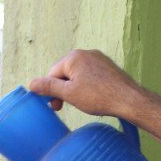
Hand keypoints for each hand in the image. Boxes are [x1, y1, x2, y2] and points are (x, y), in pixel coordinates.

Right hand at [29, 49, 145, 117]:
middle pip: (66, 73)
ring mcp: (99, 59)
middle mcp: (86, 53)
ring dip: (75, 89)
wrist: (129, 100)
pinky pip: (91, 76)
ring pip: (79, 75)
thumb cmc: (99, 97)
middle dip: (63, 90)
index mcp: (73, 57)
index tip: (54, 106)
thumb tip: (31, 84)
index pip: (53, 73)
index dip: (50, 91)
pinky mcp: (109, 67)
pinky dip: (88, 87)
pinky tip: (93, 98)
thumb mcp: (69, 94)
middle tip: (63, 107)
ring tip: (81, 103)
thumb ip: (49, 88)